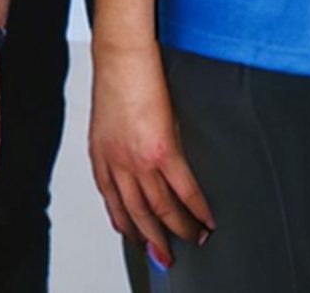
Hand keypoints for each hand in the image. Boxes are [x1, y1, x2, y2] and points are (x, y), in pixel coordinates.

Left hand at [85, 39, 212, 270]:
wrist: (121, 55)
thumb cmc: (115, 76)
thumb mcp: (107, 118)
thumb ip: (117, 143)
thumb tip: (135, 154)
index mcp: (102, 156)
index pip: (112, 201)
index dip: (125, 223)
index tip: (135, 235)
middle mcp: (118, 164)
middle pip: (136, 213)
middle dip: (152, 239)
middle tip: (165, 255)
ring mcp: (139, 160)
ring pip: (161, 209)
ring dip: (180, 229)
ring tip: (195, 238)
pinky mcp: (162, 150)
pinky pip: (184, 189)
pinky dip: (197, 208)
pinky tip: (207, 218)